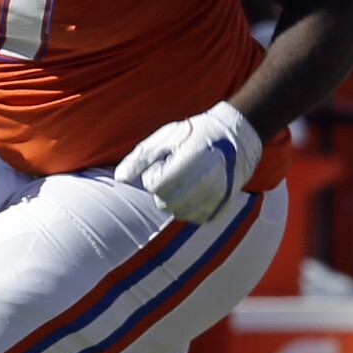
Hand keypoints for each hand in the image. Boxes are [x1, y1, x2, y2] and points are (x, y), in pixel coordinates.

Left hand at [114, 101, 262, 222]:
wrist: (233, 138)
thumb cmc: (193, 135)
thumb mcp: (164, 139)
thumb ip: (140, 159)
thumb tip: (119, 178)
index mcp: (189, 163)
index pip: (154, 185)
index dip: (154, 173)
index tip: (166, 162)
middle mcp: (205, 184)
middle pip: (164, 202)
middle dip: (162, 188)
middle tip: (175, 170)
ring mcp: (216, 198)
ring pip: (178, 213)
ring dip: (175, 199)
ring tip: (186, 179)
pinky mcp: (221, 207)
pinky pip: (195, 218)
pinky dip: (190, 207)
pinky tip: (195, 190)